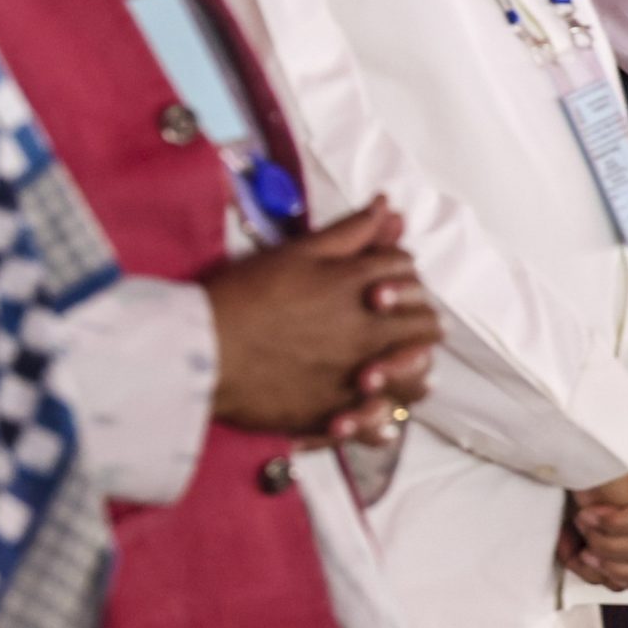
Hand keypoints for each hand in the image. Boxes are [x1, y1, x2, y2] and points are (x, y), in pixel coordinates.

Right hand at [203, 196, 442, 437]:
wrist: (201, 353)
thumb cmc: (245, 296)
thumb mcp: (299, 253)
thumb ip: (350, 231)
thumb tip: (387, 203)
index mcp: (363, 288)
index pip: (409, 273)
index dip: (401, 275)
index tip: (386, 284)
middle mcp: (369, 333)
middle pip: (426, 326)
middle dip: (419, 320)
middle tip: (401, 324)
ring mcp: (356, 377)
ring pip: (414, 378)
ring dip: (412, 371)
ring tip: (396, 369)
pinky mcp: (333, 414)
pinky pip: (378, 424)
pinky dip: (382, 420)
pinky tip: (376, 413)